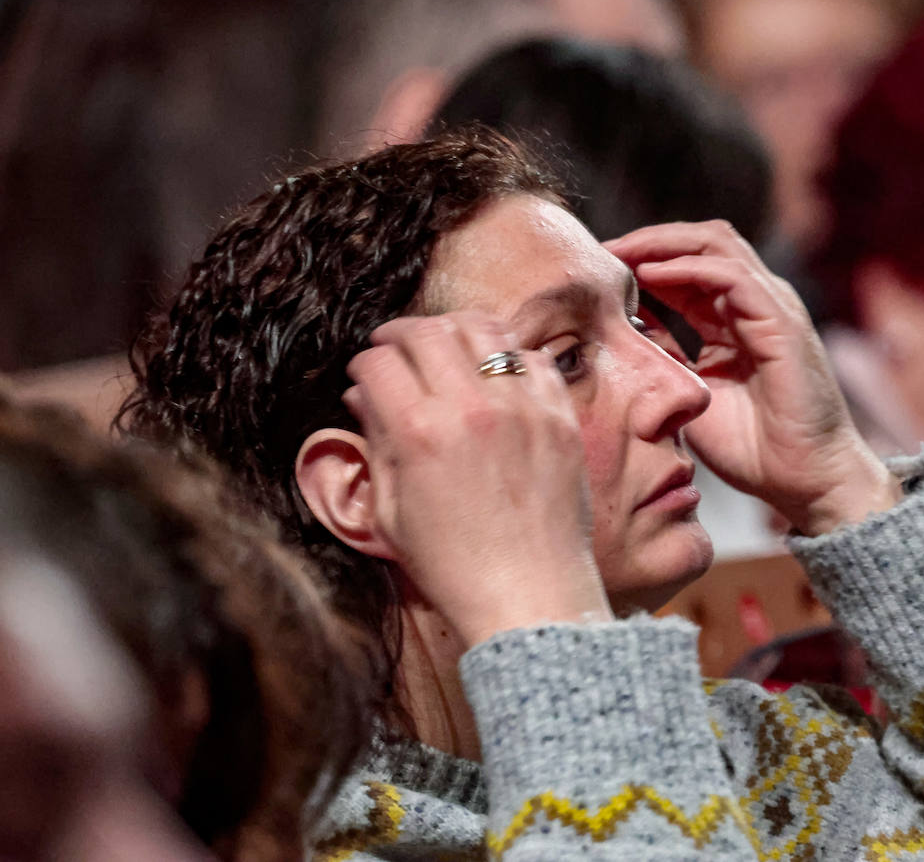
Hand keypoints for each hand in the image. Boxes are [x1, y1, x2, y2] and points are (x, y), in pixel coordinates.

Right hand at [343, 313, 610, 645]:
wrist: (529, 597)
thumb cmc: (455, 567)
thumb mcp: (393, 511)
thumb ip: (377, 443)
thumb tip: (363, 396)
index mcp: (419, 434)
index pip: (379, 363)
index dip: (363, 364)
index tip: (364, 375)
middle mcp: (471, 409)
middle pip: (425, 331)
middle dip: (399, 333)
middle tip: (394, 346)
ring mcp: (522, 408)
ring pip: (481, 328)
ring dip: (453, 329)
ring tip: (443, 345)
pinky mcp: (560, 417)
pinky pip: (533, 358)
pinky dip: (508, 355)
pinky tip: (495, 373)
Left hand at [605, 221, 899, 533]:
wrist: (804, 481)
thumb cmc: (753, 448)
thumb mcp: (689, 393)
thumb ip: (664, 358)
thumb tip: (618, 331)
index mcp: (733, 320)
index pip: (687, 267)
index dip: (642, 260)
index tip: (596, 270)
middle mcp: (755, 304)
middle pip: (701, 243)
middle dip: (649, 240)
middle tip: (602, 252)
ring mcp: (772, 308)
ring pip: (716, 245)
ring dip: (662, 243)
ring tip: (620, 253)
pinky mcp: (782, 323)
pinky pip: (733, 276)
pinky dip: (688, 269)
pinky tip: (651, 275)